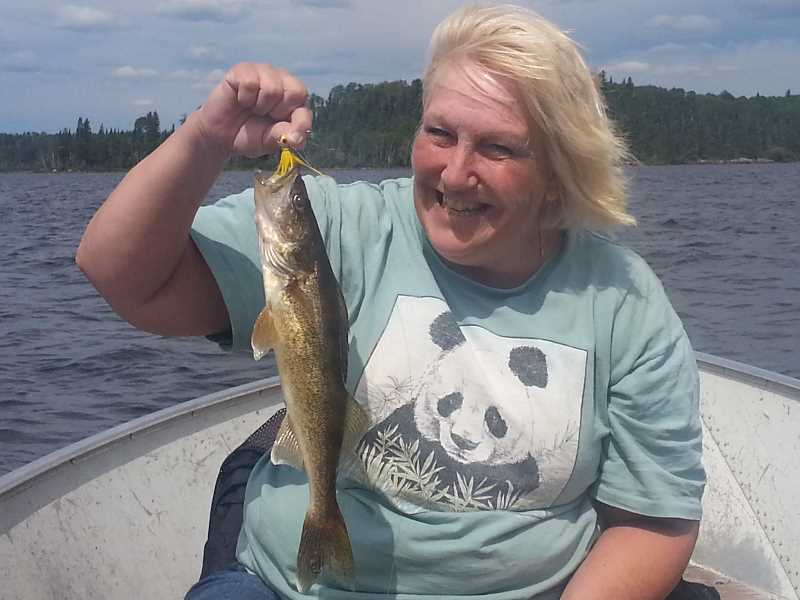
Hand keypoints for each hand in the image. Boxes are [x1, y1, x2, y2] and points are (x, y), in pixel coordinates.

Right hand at [195, 63, 312, 157]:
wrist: (220, 134)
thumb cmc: (249, 135)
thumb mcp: (269, 141)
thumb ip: (284, 136)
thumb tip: (296, 139)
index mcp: (295, 101)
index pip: (305, 108)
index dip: (300, 124)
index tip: (291, 138)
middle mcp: (283, 82)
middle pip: (295, 93)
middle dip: (277, 112)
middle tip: (264, 116)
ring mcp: (264, 72)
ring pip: (272, 89)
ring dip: (259, 106)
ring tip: (252, 107)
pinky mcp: (244, 69)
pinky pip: (251, 83)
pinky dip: (244, 97)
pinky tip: (240, 99)